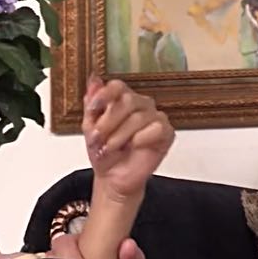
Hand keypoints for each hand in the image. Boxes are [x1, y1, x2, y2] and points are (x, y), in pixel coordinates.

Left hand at [83, 76, 174, 200]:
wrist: (113, 178)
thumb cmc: (104, 153)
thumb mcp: (90, 127)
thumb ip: (92, 104)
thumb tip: (94, 81)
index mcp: (123, 99)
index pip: (118, 86)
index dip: (105, 95)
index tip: (92, 109)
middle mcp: (141, 105)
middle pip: (127, 100)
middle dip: (108, 122)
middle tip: (98, 138)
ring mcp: (155, 118)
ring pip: (138, 117)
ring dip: (119, 136)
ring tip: (110, 148)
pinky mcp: (167, 133)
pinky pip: (157, 128)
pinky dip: (141, 139)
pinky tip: (133, 146)